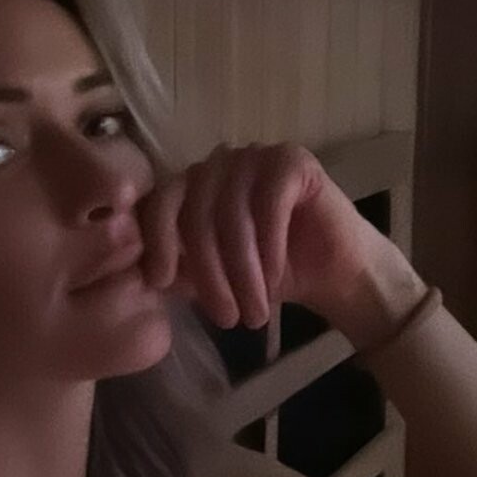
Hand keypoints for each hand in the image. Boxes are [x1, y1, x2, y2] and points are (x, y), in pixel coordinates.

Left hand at [136, 141, 411, 334]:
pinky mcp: (292, 160)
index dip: (156, 242)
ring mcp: (255, 156)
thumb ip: (179, 269)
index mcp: (192, 185)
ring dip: (243, 272)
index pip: (158, 202)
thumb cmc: (272, 276)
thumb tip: (140, 276)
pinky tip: (276, 281)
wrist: (335, 274)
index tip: (161, 283)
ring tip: (254, 313)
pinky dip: (269, 249)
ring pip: (232, 215)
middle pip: (195, 213)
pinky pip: (268, 205)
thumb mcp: (213, 278)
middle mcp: (218, 163)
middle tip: (226, 319)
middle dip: (209, 274)